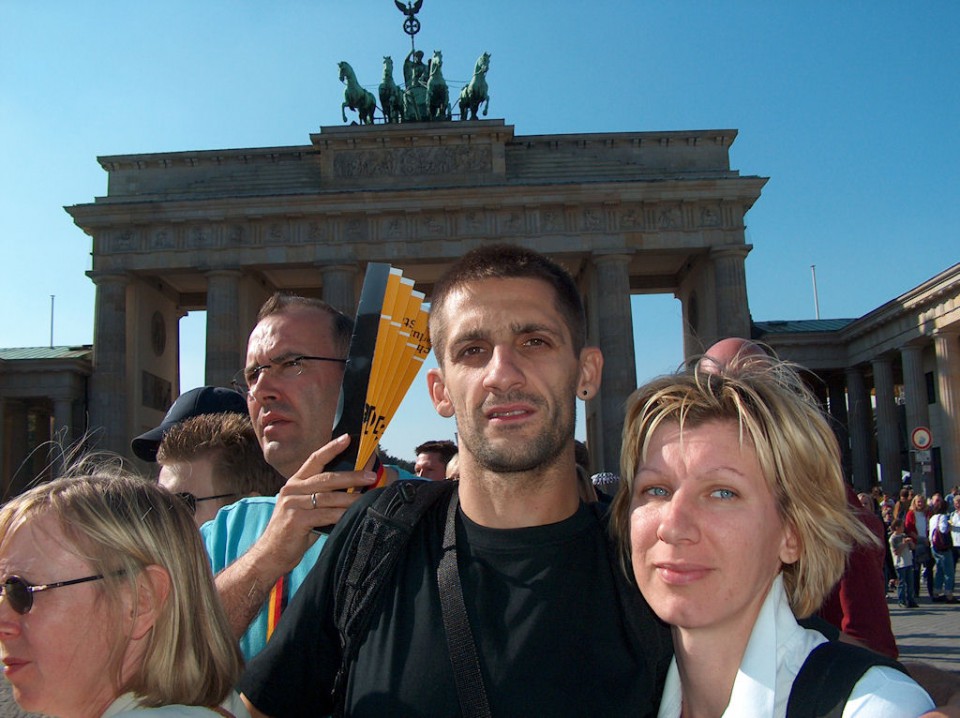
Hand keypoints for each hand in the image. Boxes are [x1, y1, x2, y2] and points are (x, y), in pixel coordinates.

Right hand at [245, 434, 376, 575]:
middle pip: (326, 478)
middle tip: (370, 476)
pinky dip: (341, 515)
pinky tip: (352, 515)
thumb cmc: (294, 531)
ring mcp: (292, 504)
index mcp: (295, 483)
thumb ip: (322, 495)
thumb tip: (353, 487)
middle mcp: (292, 489)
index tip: (347, 438)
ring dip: (351, 498)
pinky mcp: (296, 520)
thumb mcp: (305, 507)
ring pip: (328, 497)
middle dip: (351, 476)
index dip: (331, 448)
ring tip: (367, 498)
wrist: (271, 554)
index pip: (315, 459)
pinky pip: (325, 515)